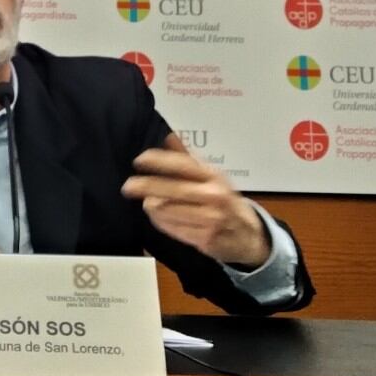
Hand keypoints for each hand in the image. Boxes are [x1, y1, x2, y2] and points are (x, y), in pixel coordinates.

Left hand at [122, 132, 270, 268]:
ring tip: (147, 202)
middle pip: (171, 189)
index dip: (158, 161)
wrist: (247, 234)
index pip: (182, 165)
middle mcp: (212, 196)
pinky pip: (171, 228)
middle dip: (145, 186)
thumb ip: (188, 159)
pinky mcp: (203, 239)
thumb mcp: (211, 177)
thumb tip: (168, 136)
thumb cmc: (224, 200)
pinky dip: (160, 221)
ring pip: (167, 210)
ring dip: (151, 206)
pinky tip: (158, 216)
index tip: (139, 160)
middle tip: (127, 186)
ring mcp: (209, 219)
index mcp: (213, 177)